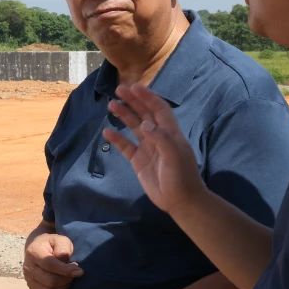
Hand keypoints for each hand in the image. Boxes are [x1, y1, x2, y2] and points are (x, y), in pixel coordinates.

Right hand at [22, 229, 81, 288]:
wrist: (38, 249)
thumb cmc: (52, 244)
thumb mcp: (60, 240)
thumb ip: (63, 249)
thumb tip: (67, 263)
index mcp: (34, 252)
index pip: (49, 264)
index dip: (66, 270)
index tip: (80, 271)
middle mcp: (28, 268)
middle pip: (50, 281)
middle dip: (67, 280)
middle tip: (75, 274)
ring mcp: (29, 280)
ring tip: (68, 280)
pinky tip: (63, 286)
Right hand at [104, 84, 205, 216]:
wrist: (181, 201)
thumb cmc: (181, 177)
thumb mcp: (174, 156)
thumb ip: (161, 138)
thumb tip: (144, 124)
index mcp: (170, 133)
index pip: (159, 109)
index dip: (148, 97)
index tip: (135, 87)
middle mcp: (158, 137)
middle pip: (144, 114)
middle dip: (133, 101)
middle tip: (119, 89)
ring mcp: (148, 148)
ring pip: (134, 127)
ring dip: (124, 115)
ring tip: (111, 105)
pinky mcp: (139, 161)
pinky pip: (126, 146)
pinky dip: (117, 138)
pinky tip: (107, 132)